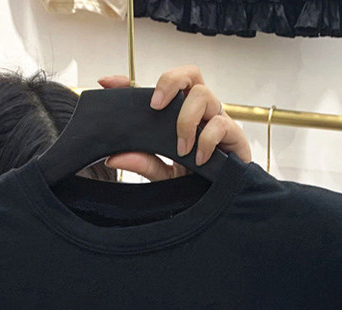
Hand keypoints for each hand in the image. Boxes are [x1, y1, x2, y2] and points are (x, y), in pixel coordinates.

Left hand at [96, 65, 251, 180]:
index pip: (157, 90)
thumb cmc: (195, 184)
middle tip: (155, 105)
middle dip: (171, 81)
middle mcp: (199, 112)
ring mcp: (216, 121)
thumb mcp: (162, 175)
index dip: (131, 81)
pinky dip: (206, 140)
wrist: (220, 202)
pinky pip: (221, 124)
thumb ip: (142, 164)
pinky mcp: (234, 137)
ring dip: (187, 120)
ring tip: (181, 148)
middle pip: (189, 74)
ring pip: (204, 95)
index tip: (107, 83)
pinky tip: (198, 158)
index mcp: (179, 115)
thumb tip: (113, 157)